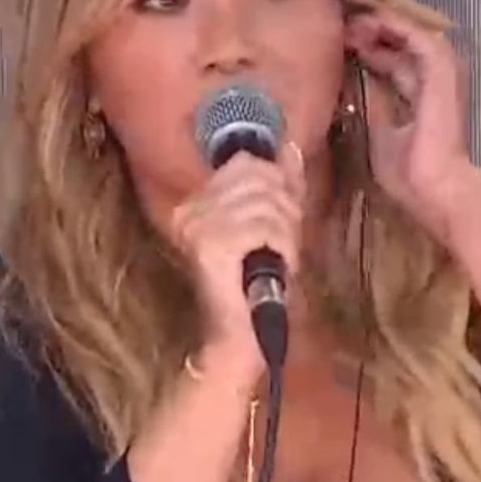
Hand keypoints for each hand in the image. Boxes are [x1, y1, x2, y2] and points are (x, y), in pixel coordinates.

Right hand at [171, 145, 305, 379]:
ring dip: (286, 231)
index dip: (278, 184)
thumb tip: (290, 147)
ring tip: (281, 256)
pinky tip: (276, 264)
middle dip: (284, 207)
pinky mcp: (212, 246)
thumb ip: (279, 185)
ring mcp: (198, 227)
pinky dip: (281, 245)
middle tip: (284, 240)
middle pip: (257, 177)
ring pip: (265, 203)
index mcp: (196, 202)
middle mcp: (190, 210)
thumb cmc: (255, 284)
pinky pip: (263, 226)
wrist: (241, 335)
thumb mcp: (271, 225)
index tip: (283, 217)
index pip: (245, 163)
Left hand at [345, 9, 480, 244]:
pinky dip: (397, 26)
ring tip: (355, 20)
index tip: (337, 42)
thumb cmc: (407, 172)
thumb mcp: (379, 133)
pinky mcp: (442, 71)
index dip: (367, 49)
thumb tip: (350, 87)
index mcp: (416, 96)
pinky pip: (420, 38)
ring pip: (411, 35)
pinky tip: (374, 21)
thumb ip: (371, 107)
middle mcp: (430, 81)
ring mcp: (440, 74)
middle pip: (400, 45)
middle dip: (371, 33)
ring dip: (384, 25)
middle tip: (341, 25)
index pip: (391, 62)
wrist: (433, 187)